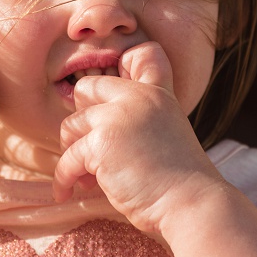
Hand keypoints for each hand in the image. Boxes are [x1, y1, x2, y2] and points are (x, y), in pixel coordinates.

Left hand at [51, 41, 221, 234]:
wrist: (191, 203)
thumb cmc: (180, 180)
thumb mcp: (168, 133)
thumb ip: (142, 119)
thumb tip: (99, 129)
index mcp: (158, 93)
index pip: (142, 53)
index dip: (121, 67)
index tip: (112, 100)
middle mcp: (137, 97)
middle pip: (87, 88)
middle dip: (81, 120)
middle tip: (90, 148)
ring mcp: (117, 117)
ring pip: (70, 125)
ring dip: (71, 152)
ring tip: (86, 177)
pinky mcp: (101, 143)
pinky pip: (67, 159)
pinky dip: (64, 179)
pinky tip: (68, 192)